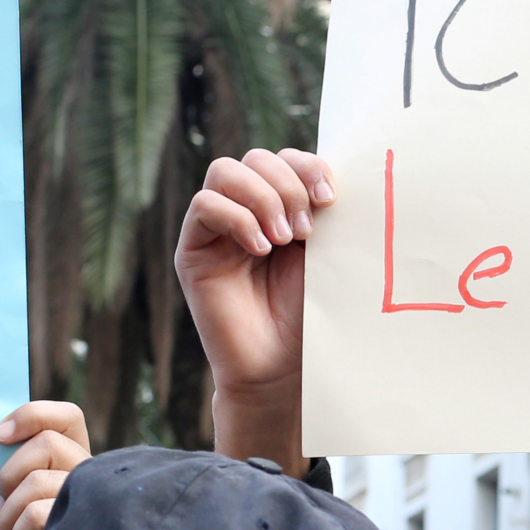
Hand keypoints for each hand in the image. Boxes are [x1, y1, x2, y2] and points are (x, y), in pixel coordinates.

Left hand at [0, 401, 90, 529]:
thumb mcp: (2, 494)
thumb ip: (6, 463)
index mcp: (70, 460)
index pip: (67, 417)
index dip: (33, 415)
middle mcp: (88, 477)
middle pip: (49, 444)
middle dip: (10, 472)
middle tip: (3, 500)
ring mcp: (89, 505)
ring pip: (38, 482)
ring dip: (8, 513)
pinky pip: (36, 514)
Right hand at [177, 148, 334, 474]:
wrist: (284, 371)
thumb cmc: (314, 319)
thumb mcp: (329, 259)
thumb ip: (327, 217)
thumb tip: (335, 177)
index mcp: (286, 209)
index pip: (287, 159)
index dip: (307, 166)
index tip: (331, 198)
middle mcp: (250, 213)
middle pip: (257, 158)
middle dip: (287, 184)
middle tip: (307, 230)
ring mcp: (220, 229)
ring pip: (225, 172)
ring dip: (262, 197)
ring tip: (284, 240)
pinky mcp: (195, 250)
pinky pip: (204, 205)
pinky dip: (236, 218)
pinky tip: (260, 249)